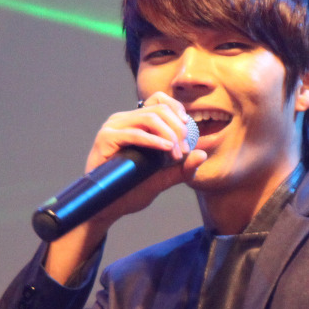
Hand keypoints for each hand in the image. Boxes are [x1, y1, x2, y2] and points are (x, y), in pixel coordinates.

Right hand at [42, 93, 206, 283]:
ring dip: (169, 134)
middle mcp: (124, 120)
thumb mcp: (162, 179)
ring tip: (176, 154)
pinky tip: (166, 149)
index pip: (159, 100)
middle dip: (178, 128)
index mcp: (135, 123)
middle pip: (159, 108)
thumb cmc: (131, 191)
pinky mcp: (106, 138)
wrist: (108, 208)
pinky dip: (154, 140)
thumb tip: (202, 154)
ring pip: (150, 117)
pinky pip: (135, 133)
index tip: (189, 130)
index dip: (177, 109)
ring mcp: (114, 127)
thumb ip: (182, 168)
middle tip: (184, 150)